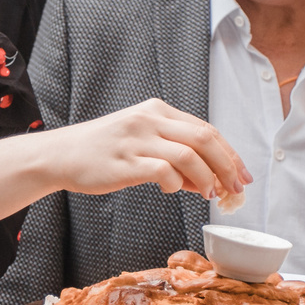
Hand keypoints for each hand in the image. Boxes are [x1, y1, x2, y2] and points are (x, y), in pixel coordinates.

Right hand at [52, 99, 249, 200]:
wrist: (61, 154)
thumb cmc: (103, 151)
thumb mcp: (141, 142)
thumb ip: (174, 156)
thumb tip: (208, 180)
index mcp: (157, 110)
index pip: (206, 129)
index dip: (230, 153)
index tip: (243, 174)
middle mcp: (149, 119)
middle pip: (204, 138)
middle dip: (227, 165)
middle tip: (237, 188)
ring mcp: (136, 139)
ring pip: (188, 155)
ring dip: (206, 178)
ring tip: (209, 194)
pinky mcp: (124, 162)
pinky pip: (163, 171)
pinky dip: (176, 184)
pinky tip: (172, 190)